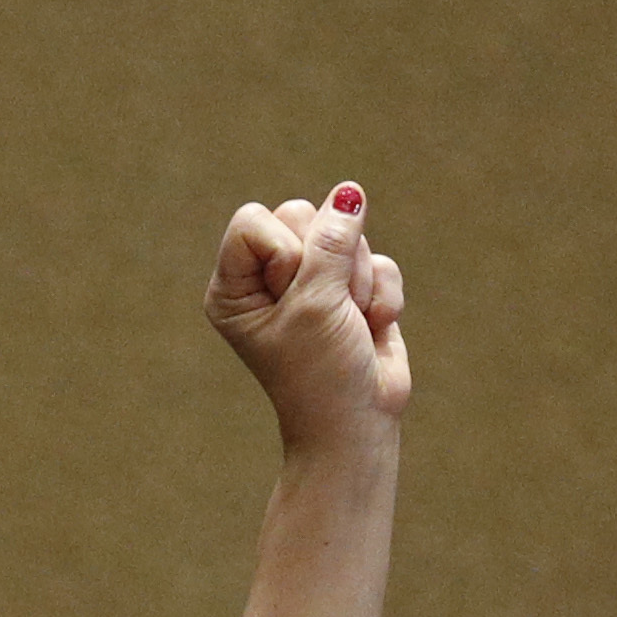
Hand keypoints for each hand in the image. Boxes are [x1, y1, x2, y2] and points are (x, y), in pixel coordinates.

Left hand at [206, 189, 412, 458]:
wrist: (360, 424)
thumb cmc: (321, 374)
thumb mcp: (316, 304)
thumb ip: (331, 241)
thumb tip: (349, 191)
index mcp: (233, 287)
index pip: (254, 220)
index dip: (283, 250)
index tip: (291, 295)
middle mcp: (266, 280)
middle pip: (302, 216)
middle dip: (326, 264)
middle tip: (324, 313)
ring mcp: (312, 281)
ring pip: (345, 233)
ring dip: (358, 283)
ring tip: (349, 324)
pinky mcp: (353, 288)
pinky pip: (377, 258)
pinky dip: (382, 294)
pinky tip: (372, 327)